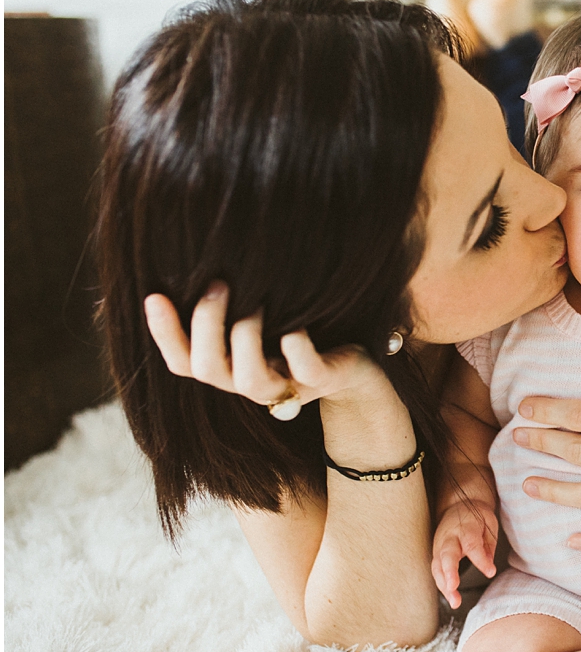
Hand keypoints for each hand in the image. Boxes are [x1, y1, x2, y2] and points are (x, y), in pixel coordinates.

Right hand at [143, 281, 391, 411]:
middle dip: (206, 325)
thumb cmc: (298, 331)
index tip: (154, 296)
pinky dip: (297, 349)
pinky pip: (305, 372)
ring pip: (249, 381)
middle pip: (207, 370)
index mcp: (231, 368)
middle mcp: (252, 383)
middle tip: (219, 284)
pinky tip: (295, 327)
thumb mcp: (260, 318)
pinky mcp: (323, 381)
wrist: (354, 364)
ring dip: (247, 338)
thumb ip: (228, 303)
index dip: (164, 333)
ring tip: (257, 302)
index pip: (182, 361)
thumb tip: (188, 265)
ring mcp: (287, 387)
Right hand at [431, 499, 497, 607]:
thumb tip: (488, 564)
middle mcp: (450, 537)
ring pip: (438, 566)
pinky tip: (451, 596)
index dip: (480, 560)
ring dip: (444, 585)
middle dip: (449, 572)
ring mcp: (440, 545)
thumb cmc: (476, 516)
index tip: (490, 571)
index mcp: (466, 527)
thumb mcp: (489, 523)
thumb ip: (488, 544)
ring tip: (455, 601)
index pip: (472, 545)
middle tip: (453, 587)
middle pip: (447, 555)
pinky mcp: (436, 553)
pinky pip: (436, 571)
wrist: (458, 505)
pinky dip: (442, 585)